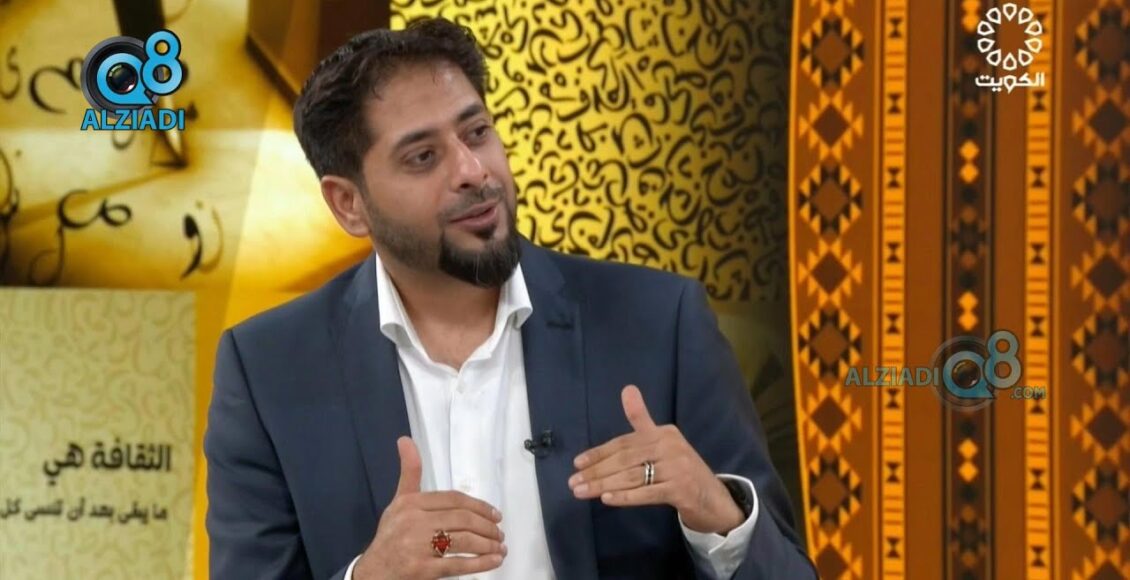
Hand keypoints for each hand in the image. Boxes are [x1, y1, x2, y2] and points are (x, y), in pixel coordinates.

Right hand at [353, 437, 506, 579]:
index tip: (496, 514)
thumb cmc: (390, 536)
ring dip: (488, 544)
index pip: (454, 499)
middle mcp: (413, 522)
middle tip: (499, 533)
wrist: (373, 572)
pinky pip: (458, 565)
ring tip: (500, 548)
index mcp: (410, 503)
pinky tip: (494, 561)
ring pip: (463, 541)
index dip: (479, 506)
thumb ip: (409, 473)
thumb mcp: (398, 502)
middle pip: (462, 519)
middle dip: (487, 527)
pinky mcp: (422, 570)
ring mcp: (417, 547)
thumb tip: (405, 439)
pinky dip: (480, 563)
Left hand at [568, 385, 744, 534]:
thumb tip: (627, 389)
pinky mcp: (680, 489)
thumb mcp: (663, 443)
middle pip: (625, 459)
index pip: (624, 443)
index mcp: (663, 432)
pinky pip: (647, 493)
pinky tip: (607, 499)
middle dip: (596, 471)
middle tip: (573, 482)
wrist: (713, 498)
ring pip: (632, 477)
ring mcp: (677, 468)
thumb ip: (642, 420)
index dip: (599, 452)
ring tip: (581, 492)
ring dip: (604, 485)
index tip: (577, 463)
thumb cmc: (681, 469)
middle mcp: (670, 446)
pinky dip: (625, 496)